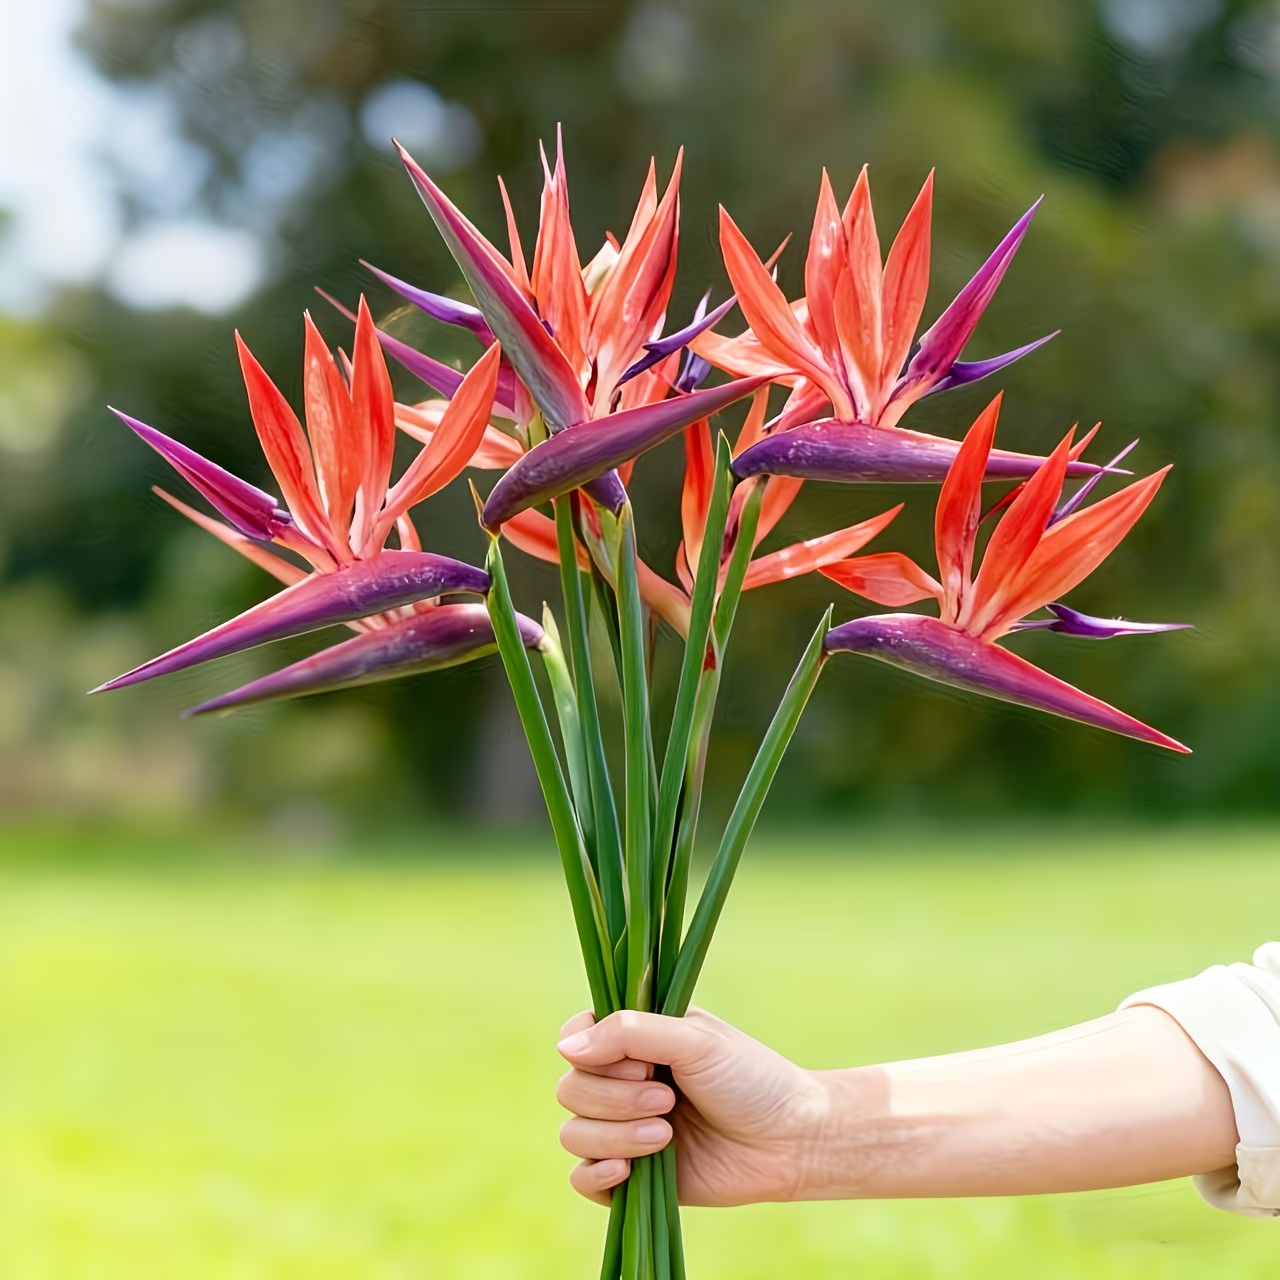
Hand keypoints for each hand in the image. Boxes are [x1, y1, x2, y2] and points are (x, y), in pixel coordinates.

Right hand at [555, 1007, 826, 1207]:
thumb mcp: (693, 1040)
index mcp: (635, 1039)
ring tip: (667, 1133)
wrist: (790, 1140)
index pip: (575, 1036)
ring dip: (615, 1134)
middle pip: (570, 1088)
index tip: (639, 1061)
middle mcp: (622, 1081)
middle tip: (667, 1097)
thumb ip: (629, 1034)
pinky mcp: (631, 1175)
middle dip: (614, 1098)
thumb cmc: (750, 1078)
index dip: (593, 1053)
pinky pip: (581, 1179)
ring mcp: (624, 1128)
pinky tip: (629, 1168)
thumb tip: (563, 1048)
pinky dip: (597, 1173)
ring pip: (573, 1133)